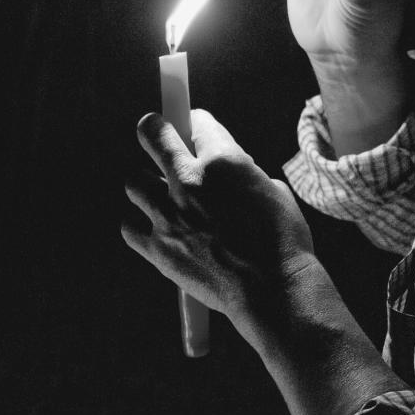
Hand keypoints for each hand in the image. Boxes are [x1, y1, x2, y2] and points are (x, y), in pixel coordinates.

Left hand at [122, 109, 315, 338]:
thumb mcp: (274, 191)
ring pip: (134, 181)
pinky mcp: (157, 248)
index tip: (194, 125)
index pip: (198, 122)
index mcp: (224, 161)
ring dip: (148, 183)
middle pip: (152, 134)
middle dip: (155, 129)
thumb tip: (227, 173)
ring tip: (163, 195)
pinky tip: (158, 227)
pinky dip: (140, 224)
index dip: (196, 122)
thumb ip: (243, 175)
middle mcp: (190, 181)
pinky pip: (129, 225)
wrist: (273, 292)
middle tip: (156, 131)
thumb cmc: (284, 241)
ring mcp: (169, 215)